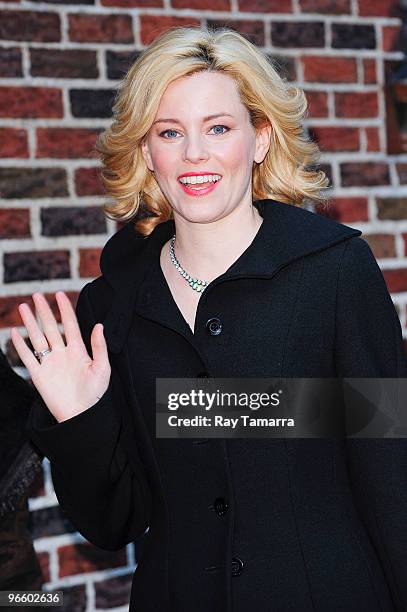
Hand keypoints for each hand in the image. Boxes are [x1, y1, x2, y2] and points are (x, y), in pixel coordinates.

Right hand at [10, 291, 110, 422]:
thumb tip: (99, 325)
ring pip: (37, 338)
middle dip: (44, 311)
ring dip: (30, 323)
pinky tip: (14, 333)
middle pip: (51, 328)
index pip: (70, 325)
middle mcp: (62, 354)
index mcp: (78, 351)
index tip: (60, 295)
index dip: (65, 309)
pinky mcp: (40, 375)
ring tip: (24, 307)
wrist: (81, 416)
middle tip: (37, 295)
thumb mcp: (102, 368)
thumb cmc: (95, 394)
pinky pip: (28, 357)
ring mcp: (50, 363)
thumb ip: (100, 346)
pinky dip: (20, 346)